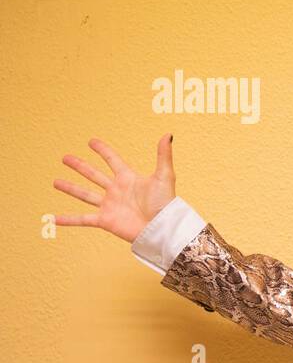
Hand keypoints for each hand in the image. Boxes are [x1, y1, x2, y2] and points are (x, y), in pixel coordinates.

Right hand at [53, 134, 176, 242]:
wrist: (162, 228)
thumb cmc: (166, 204)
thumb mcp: (164, 176)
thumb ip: (163, 155)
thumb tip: (167, 134)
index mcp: (128, 178)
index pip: (112, 160)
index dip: (103, 150)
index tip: (91, 141)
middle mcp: (116, 191)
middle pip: (94, 175)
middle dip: (80, 166)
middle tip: (65, 158)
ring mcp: (109, 205)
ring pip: (85, 195)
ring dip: (70, 188)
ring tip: (56, 182)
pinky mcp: (105, 220)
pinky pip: (83, 219)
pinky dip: (68, 219)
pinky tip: (54, 218)